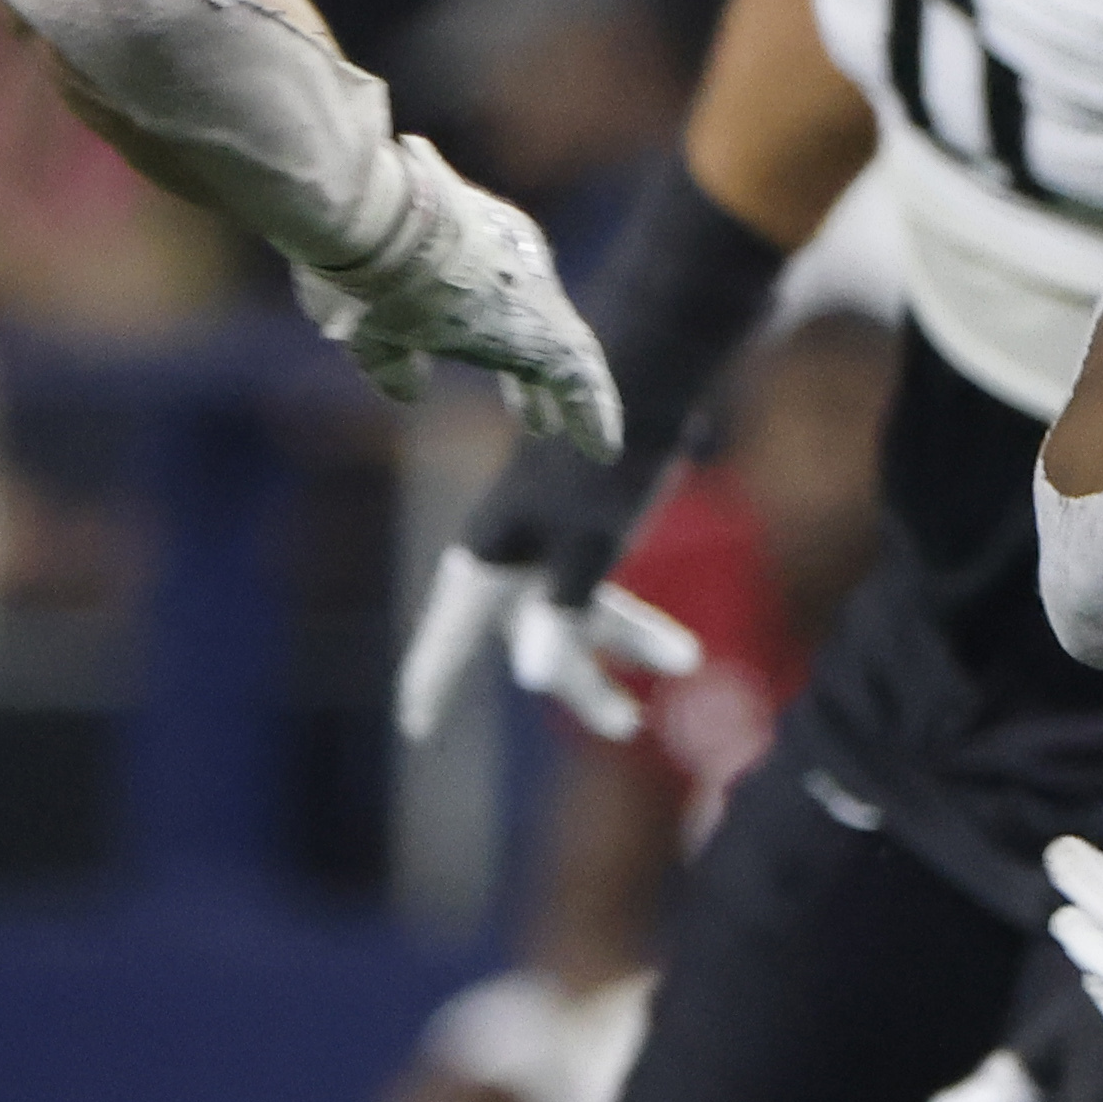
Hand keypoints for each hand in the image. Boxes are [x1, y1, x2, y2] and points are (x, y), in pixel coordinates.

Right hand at [295, 137, 623, 438]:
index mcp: (467, 239)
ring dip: (563, 399)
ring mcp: (534, 296)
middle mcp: (511, 260)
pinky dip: (592, 414)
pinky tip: (602, 450)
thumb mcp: (369, 314)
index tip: (483, 370)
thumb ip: (393, 355)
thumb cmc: (362, 260)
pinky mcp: (550, 335)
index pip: (487, 295)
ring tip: (567, 435)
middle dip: (527, 377)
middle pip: (528, 325)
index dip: (484, 337)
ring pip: (560, 354)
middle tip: (533, 416)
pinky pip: (581, 382)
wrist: (388, 227)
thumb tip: (411, 391)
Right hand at [385, 411, 675, 743]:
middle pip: (530, 633)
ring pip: (574, 608)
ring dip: (625, 642)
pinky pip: (596, 584)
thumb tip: (532, 675)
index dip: (433, 679)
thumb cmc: (606, 460)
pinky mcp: (582, 517)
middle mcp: (510, 548)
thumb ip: (560, 612)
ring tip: (687, 662)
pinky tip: (672, 640)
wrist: (647, 376)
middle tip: (628, 725)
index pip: (452, 634)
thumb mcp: (589, 543)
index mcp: (492, 554)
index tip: (414, 725)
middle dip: (580, 681)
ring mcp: (544, 533)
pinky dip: (629, 615)